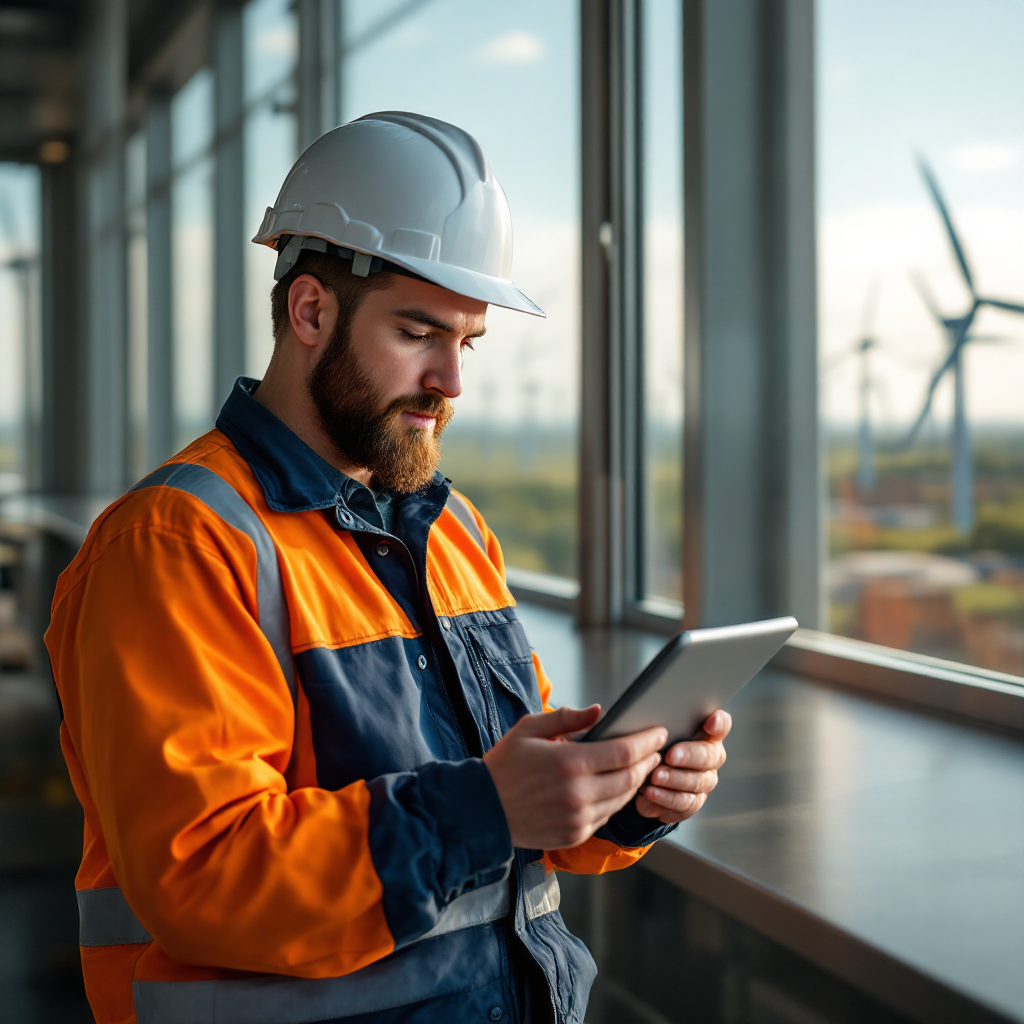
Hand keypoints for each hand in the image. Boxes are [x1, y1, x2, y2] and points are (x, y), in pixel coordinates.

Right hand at [483, 705, 666, 849]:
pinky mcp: (574, 835)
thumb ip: (566, 718)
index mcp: (569, 763)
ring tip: (641, 766)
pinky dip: (617, 799)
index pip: (624, 752)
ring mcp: (578, 818)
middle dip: (649, 761)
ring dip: (637, 782)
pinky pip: (607, 816)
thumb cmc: (504, 765)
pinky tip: (617, 786)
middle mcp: (578, 794)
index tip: (658, 731)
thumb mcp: (529, 729)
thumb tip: (599, 711)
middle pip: (631, 777)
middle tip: (656, 749)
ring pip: (623, 799)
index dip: (647, 741)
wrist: (481, 810)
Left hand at [635, 710, 731, 823]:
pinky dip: (665, 799)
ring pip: (696, 783)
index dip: (718, 724)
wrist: (647, 778)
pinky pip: (683, 804)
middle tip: (671, 756)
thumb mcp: (658, 733)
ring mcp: (703, 783)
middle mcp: (710, 760)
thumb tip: (650, 719)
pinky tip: (650, 793)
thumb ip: (664, 724)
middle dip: (689, 756)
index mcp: (706, 736)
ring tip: (655, 777)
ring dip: (674, 780)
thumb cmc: (656, 747)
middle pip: (709, 757)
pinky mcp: (692, 803)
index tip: (710, 722)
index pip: (721, 726)